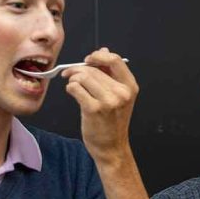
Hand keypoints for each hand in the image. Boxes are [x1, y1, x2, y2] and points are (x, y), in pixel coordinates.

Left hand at [62, 48, 137, 164]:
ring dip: (73, 79)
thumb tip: (102, 51)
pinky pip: (75, 88)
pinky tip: (73, 93)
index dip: (98, 56)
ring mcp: (108, 101)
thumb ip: (110, 73)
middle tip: (70, 74)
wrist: (111, 147)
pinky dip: (70, 88)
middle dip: (78, 69)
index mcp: (130, 86)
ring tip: (74, 87)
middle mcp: (121, 93)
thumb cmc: (112, 122)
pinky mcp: (94, 109)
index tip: (88, 60)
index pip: (114, 60)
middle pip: (93, 69)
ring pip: (83, 77)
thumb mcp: (118, 96)